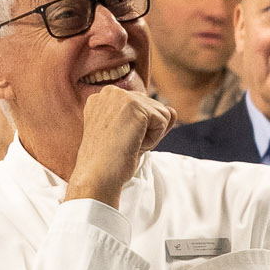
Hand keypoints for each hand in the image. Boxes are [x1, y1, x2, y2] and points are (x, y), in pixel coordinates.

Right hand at [65, 87, 175, 207]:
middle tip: (122, 145)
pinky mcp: (134, 105)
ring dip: (150, 135)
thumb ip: (151, 119)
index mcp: (102, 98)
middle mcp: (110, 92)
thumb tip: (172, 110)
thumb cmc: (110, 161)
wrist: (97, 176)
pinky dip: (153, 139)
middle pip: (151, 108)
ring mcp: (121, 96)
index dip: (135, 129)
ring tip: (127, 145)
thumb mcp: (131, 135)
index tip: (115, 142)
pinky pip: (163, 121)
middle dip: (144, 131)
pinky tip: (133, 145)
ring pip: (160, 113)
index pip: (139, 106)